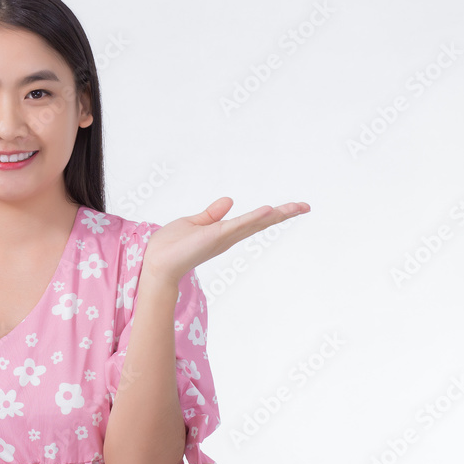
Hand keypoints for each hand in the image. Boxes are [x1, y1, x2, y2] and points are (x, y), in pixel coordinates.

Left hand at [146, 197, 310, 285]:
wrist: (156, 262)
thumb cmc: (171, 246)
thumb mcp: (194, 223)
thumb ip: (211, 214)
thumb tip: (230, 201)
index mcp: (225, 233)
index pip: (254, 221)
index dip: (273, 213)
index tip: (294, 207)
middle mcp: (229, 237)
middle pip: (262, 223)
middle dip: (284, 214)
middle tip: (306, 206)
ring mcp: (224, 237)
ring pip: (255, 223)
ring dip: (277, 214)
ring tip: (298, 206)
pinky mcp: (215, 237)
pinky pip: (238, 225)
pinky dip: (253, 218)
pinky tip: (270, 211)